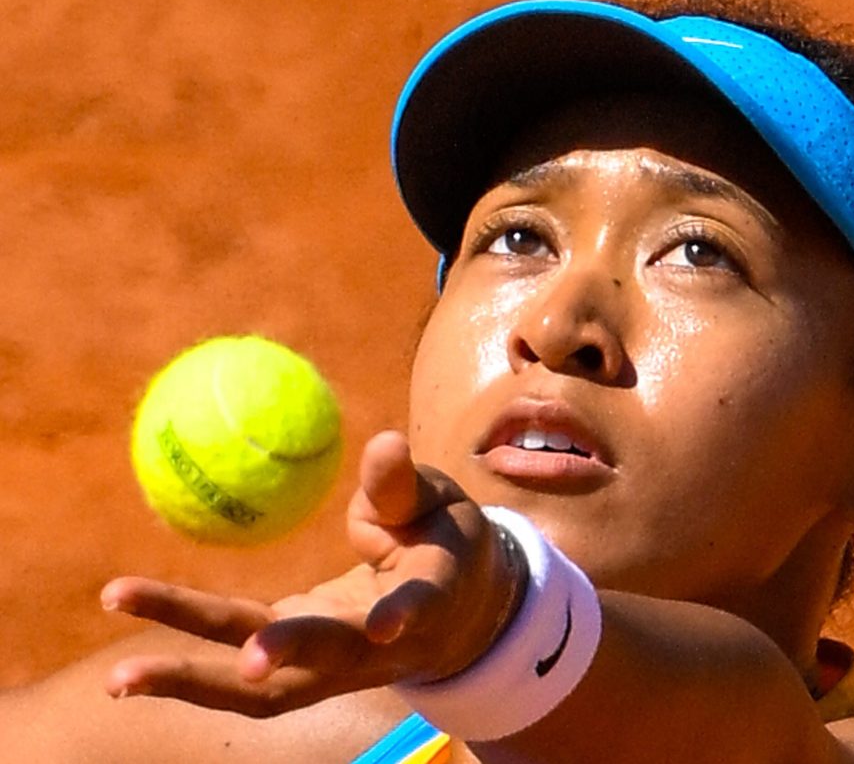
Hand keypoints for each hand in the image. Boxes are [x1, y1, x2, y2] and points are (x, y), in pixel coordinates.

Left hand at [103, 431, 519, 716]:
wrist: (452, 615)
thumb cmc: (446, 544)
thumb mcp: (439, 505)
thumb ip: (403, 485)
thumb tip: (383, 441)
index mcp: (424, 601)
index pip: (414, 611)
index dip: (401, 616)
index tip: (384, 624)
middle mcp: (372, 650)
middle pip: (321, 662)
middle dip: (280, 656)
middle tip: (241, 657)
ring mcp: (328, 668)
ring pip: (264, 691)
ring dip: (197, 683)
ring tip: (122, 679)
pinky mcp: (295, 667)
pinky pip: (237, 671)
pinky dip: (186, 671)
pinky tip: (129, 669)